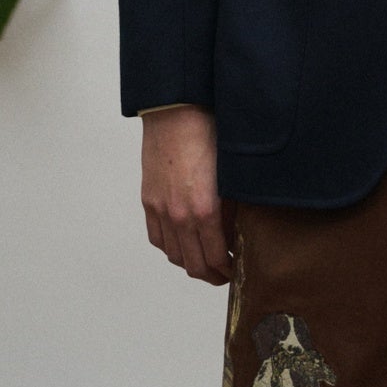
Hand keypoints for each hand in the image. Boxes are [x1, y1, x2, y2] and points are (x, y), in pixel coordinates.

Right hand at [140, 106, 231, 283]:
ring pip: (174, 255)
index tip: (237, 271)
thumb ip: (233, 208)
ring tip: (205, 261)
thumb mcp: (231, 174)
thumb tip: (237, 231)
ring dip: (190, 264)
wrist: (176, 111)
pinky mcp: (148, 200)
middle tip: (224, 274)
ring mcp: (161, 209)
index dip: (228, 271)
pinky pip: (157, 238)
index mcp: (205, 210)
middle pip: (194, 265)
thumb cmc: (208, 134)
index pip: (216, 259)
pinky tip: (181, 244)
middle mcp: (180, 216)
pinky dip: (169, 248)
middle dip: (212, 275)